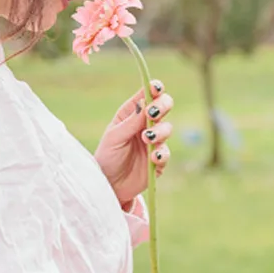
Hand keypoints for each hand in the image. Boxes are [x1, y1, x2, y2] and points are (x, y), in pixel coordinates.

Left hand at [93, 80, 173, 208]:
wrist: (109, 184)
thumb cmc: (107, 156)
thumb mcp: (114, 137)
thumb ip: (131, 122)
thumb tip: (146, 103)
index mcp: (131, 113)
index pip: (147, 96)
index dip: (154, 88)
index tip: (156, 88)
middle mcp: (145, 124)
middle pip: (164, 107)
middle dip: (163, 106)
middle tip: (153, 113)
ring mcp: (154, 141)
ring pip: (167, 128)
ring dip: (159, 132)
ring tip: (147, 138)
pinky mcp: (159, 160)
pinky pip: (166, 152)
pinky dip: (161, 153)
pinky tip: (153, 157)